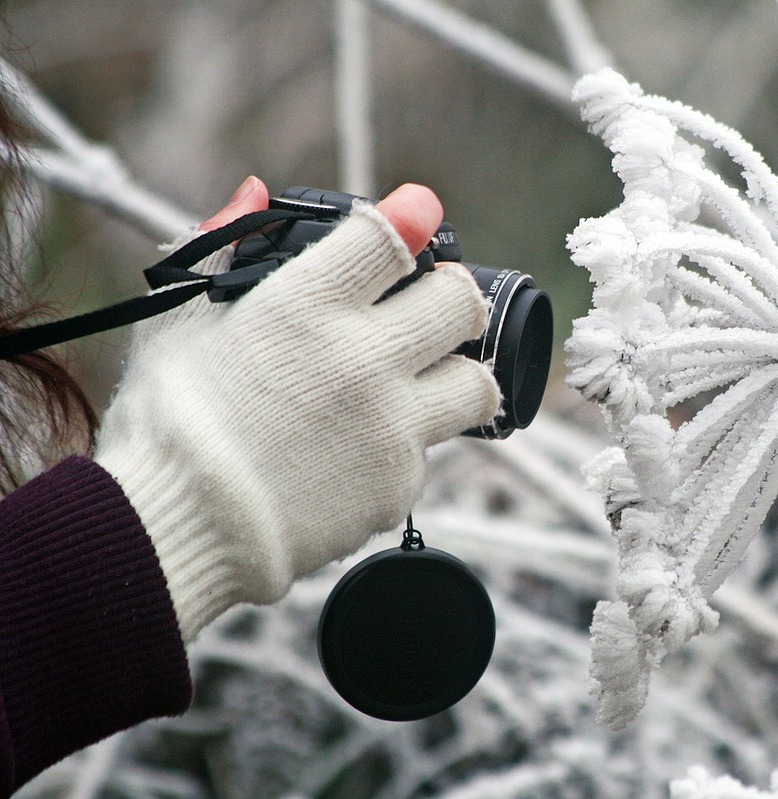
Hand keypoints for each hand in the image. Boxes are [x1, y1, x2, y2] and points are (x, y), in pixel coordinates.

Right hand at [96, 178, 499, 640]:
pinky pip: (429, 450)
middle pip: (461, 303)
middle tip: (433, 301)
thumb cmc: (168, 421)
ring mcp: (390, 427)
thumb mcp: (179, 318)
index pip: (393, 239)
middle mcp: (363, 360)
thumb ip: (224, 247)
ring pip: (477, 383)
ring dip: (458, 372)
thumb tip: (255, 193)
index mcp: (306, 306)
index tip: (420, 213)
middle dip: (454, 293)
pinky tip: (362, 445)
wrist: (175, 528)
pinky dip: (405, 442)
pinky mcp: (398, 484)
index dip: (415, 216)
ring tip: (425, 377)